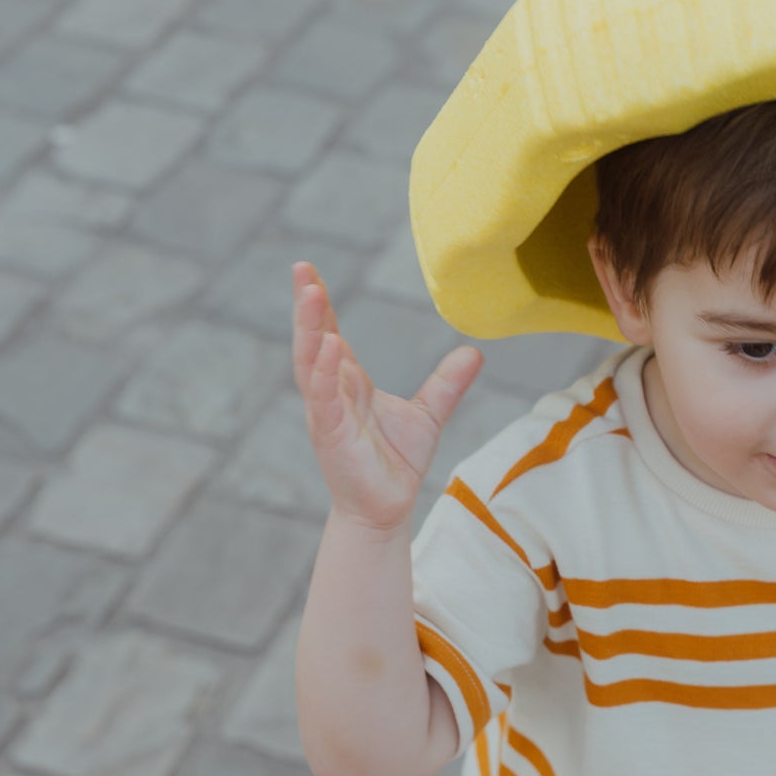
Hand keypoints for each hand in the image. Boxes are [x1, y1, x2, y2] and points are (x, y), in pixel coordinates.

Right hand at [292, 260, 480, 533]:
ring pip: (310, 363)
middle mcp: (331, 392)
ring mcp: (327, 413)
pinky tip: (328, 345)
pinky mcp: (331, 435)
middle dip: (306, 306)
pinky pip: (323, 398)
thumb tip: (474, 352)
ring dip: (307, 328)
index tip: (311, 270)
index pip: (329, 333)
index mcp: (347, 381)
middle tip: (301, 267)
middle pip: (312, 339)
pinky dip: (323, 371)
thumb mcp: (428, 414)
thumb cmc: (397, 462)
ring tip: (309, 293)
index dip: (321, 303)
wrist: (388, 508)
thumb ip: (447, 383)